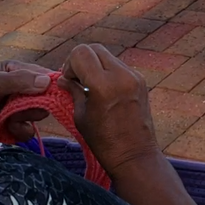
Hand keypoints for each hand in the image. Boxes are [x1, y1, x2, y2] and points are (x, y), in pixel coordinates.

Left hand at [0, 61, 50, 139]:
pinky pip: (27, 130)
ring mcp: (14, 108)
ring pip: (37, 115)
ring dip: (27, 119)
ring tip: (11, 120)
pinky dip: (21, 131)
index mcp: (14, 71)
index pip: (42, 76)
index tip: (54, 96)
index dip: (50, 86)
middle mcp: (17, 88)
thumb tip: (47, 82)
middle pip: (43, 97)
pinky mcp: (10, 127)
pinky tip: (9, 129)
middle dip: (36, 104)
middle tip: (22, 108)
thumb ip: (18, 81)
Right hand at [59, 44, 200, 204]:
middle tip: (78, 80)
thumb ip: (72, 91)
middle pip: (94, 48)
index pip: (81, 52)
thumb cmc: (104, 142)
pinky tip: (105, 91)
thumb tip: (63, 79)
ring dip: (95, 65)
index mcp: (103, 85)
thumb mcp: (81, 116)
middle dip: (81, 60)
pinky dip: (108, 72)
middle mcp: (121, 75)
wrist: (136, 156)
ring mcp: (134, 76)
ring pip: (107, 55)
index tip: (70, 80)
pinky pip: (119, 66)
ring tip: (91, 86)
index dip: (70, 64)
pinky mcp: (141, 80)